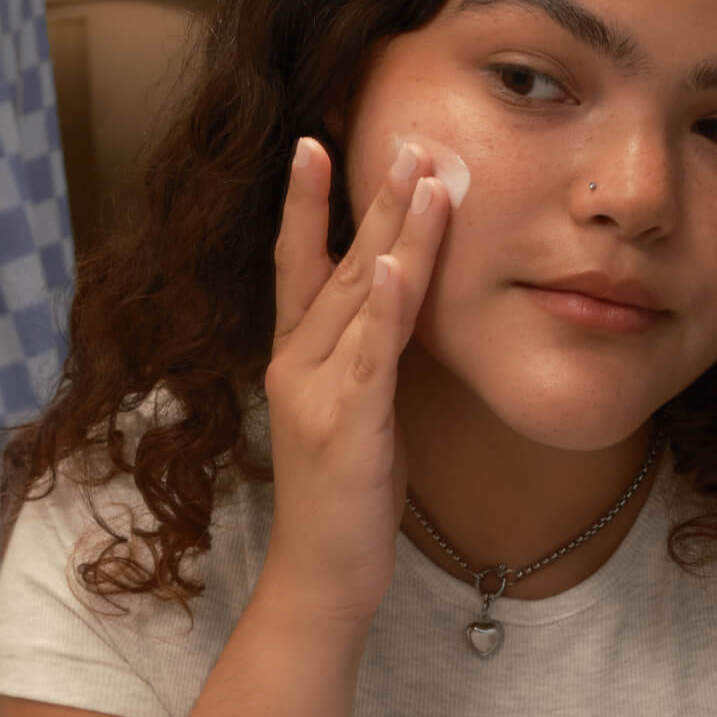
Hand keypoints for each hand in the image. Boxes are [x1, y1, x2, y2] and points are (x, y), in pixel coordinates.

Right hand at [258, 136, 452, 624]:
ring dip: (391, 233)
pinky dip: (379, 309)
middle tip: (408, 139)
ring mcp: (318, 396)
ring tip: (421, 175)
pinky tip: (390, 264)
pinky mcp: (347, 430)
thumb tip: (402, 306)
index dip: (303, 205)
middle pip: (335, 266)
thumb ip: (369, 358)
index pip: (296, 266)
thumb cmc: (345, 498)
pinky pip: (368, 358)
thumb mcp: (358, 413)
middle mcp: (296, 367)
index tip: (313, 144)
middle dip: (372, 200)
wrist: (322, 577)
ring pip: (356, 298)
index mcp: (295, 361)